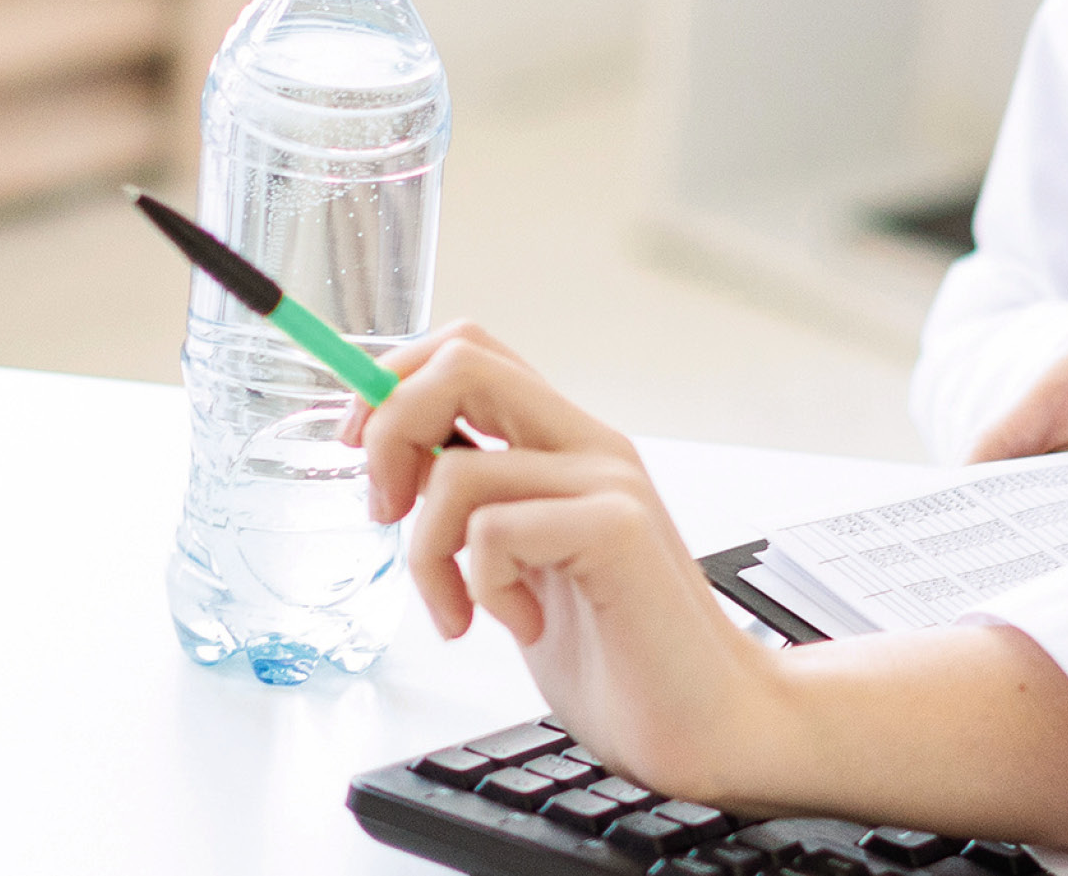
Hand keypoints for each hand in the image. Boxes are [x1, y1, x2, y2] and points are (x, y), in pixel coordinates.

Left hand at [346, 321, 780, 799]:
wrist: (707, 719)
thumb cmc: (619, 655)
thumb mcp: (526, 566)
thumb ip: (482, 510)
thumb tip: (396, 469)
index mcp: (566, 445)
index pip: (469, 349)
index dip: (393, 381)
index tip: (360, 448)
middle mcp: (590, 446)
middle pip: (462, 361)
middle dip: (389, 432)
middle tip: (386, 512)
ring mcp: (608, 482)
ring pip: (458, 468)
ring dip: (427, 554)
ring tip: (460, 610)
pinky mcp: (616, 529)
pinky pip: (493, 530)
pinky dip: (480, 588)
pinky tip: (519, 624)